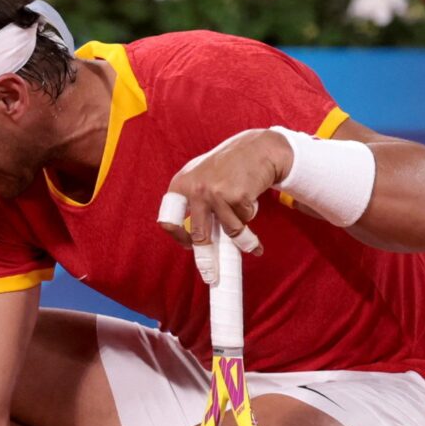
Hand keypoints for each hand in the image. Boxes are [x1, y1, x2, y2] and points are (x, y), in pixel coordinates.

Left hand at [158, 128, 291, 251]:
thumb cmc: (228, 168)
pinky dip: (250, 215)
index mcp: (180, 185)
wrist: (257, 148)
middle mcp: (193, 188)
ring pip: (230, 230)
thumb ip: (195, 205)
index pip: (168, 220)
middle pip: (198, 236)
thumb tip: (195, 246)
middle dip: (208, 261)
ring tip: (251, 239)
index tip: (189, 248)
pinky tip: (250, 199)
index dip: (178, 238)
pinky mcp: (236, 195)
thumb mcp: (202, 178)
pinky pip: (245, 220)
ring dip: (243, 237)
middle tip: (212, 277)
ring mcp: (215, 192)